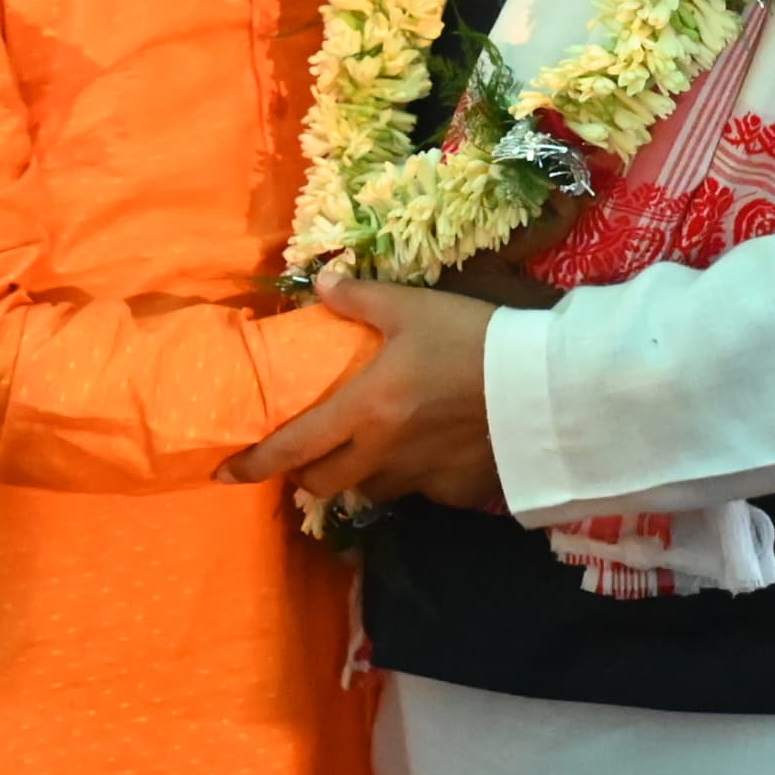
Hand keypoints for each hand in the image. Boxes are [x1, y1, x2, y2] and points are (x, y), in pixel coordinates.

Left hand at [217, 277, 502, 509]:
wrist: (549, 386)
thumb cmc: (475, 340)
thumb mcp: (414, 307)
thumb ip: (360, 298)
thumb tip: (320, 283)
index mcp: (365, 410)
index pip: (292, 449)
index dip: (254, 464)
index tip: (225, 472)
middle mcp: (384, 455)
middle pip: (324, 484)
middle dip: (305, 474)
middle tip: (305, 454)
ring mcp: (420, 479)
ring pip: (369, 491)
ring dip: (357, 475)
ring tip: (367, 449)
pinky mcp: (456, 491)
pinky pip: (419, 491)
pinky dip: (412, 476)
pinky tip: (428, 450)